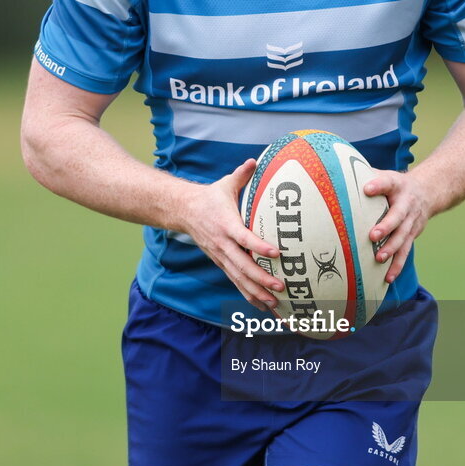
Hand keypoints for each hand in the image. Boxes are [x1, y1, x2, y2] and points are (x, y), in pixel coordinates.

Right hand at [177, 158, 282, 310]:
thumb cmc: (210, 197)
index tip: (277, 253)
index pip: (244, 238)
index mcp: (226, 224)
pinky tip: (262, 305)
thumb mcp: (225, 184)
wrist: (184, 211)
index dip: (259, 247)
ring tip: (275, 303)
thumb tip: (254, 160)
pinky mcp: (220, 263)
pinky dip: (248, 294)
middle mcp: (222, 244)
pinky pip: (235, 281)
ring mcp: (220, 256)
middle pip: (242, 265)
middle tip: (280, 287)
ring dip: (256, 292)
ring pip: (239, 278)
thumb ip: (242, 174)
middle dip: (261, 278)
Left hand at [362, 169, 431, 283]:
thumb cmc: (396, 185)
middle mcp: (407, 204)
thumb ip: (366, 175)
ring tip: (379, 259)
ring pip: (403, 237)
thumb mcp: (386, 175)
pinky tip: (388, 277)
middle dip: (386, 226)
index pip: (388, 182)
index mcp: (398, 185)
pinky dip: (397, 265)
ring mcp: (411, 221)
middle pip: (398, 216)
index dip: (378, 185)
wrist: (428, 192)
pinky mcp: (412, 235)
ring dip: (391, 249)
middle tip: (372, 236)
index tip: (367, 189)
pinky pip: (405, 251)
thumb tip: (337, 172)